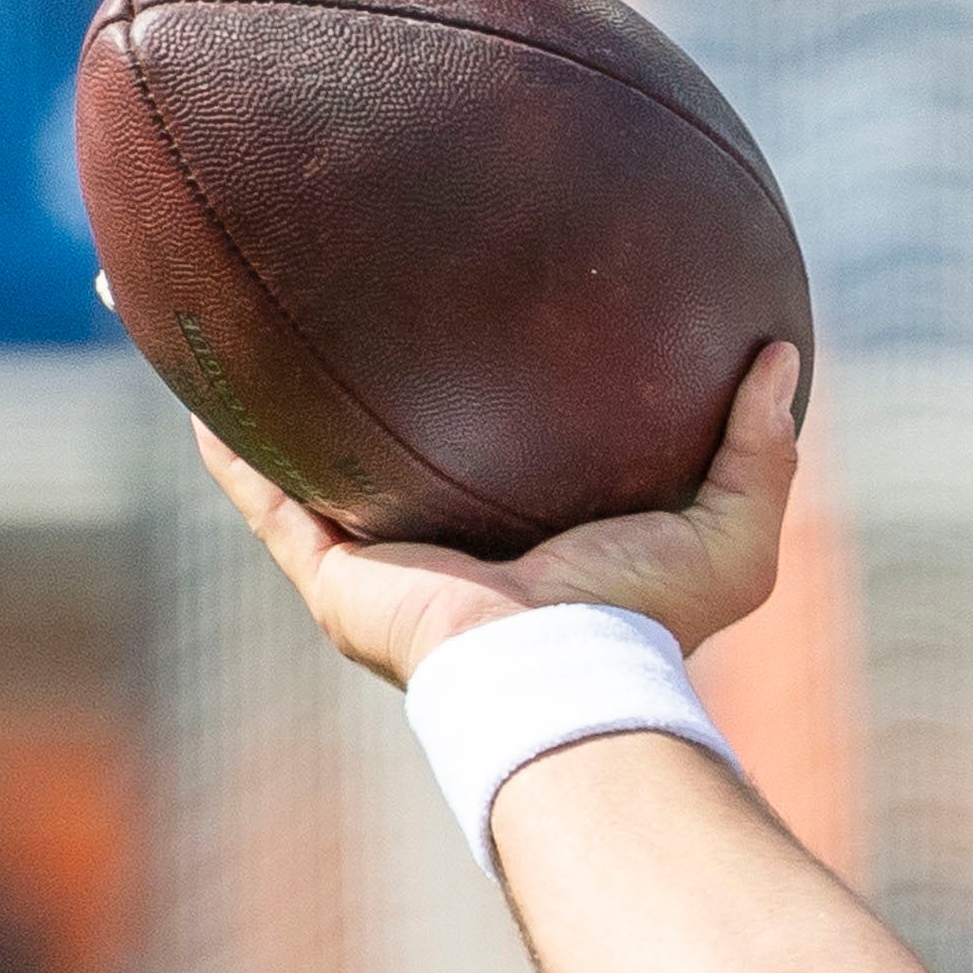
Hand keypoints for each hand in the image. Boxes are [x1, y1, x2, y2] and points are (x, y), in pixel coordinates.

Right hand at [193, 341, 804, 688]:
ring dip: (260, 400)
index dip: (478, 386)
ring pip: (304, 461)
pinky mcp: (329, 574)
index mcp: (525, 534)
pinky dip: (224, 437)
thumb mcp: (733, 531)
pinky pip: (260, 492)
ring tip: (228, 314)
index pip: (494, 447)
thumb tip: (782, 352)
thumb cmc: (649, 618)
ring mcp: (379, 561)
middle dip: (355, 383)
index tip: (470, 317)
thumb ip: (760, 446)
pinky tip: (190, 373)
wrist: (566, 678)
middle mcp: (443, 545)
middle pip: (388, 447)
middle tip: (336, 294)